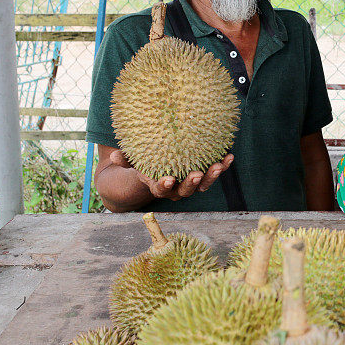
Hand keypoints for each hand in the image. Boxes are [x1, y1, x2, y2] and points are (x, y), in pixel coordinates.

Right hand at [110, 149, 233, 200]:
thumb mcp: (134, 162)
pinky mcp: (204, 175)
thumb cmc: (144, 164)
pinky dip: (222, 166)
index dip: (164, 186)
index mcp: (159, 187)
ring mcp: (192, 184)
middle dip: (192, 183)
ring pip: (203, 184)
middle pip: (186, 190)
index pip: (161, 190)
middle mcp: (177, 189)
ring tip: (220, 164)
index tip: (168, 180)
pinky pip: (214, 172)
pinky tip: (229, 156)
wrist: (158, 169)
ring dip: (212, 175)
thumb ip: (126, 160)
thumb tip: (114, 155)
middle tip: (197, 174)